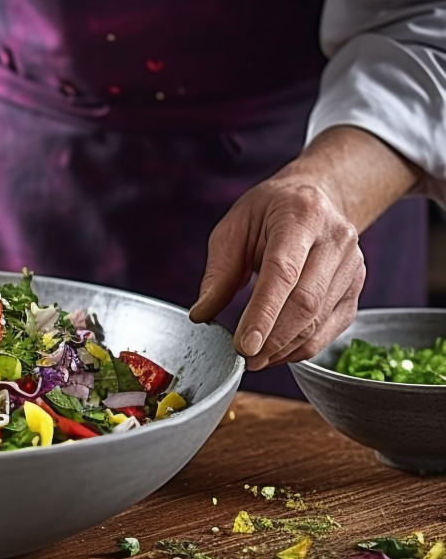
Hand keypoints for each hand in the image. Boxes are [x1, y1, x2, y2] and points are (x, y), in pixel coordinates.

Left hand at [189, 177, 364, 369]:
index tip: (244, 345)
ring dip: (285, 348)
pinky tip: (278, 353)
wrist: (314, 198)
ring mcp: (353, 266)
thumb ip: (219, 272)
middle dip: (273, 339)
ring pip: (320, 320)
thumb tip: (202, 314)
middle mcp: (336, 240)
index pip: (283, 272)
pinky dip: (303, 348)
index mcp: (301, 216)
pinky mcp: (356, 288)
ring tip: (255, 359)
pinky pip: (331, 329)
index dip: (263, 313)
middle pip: (306, 302)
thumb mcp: (234, 228)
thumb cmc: (268, 213)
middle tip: (244, 359)